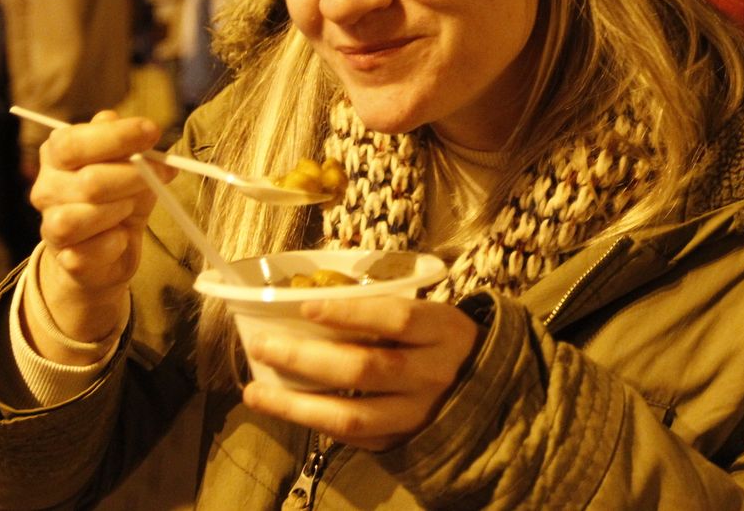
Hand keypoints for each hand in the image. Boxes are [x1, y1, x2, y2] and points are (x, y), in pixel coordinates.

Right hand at [23, 111, 169, 361]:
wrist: (106, 253)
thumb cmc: (118, 198)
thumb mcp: (129, 166)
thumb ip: (130, 148)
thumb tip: (140, 132)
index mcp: (57, 154)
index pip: (74, 141)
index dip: (116, 136)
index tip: (152, 131)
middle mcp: (46, 187)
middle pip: (88, 181)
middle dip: (134, 176)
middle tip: (162, 173)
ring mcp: (50, 225)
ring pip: (82, 217)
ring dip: (119, 210)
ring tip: (130, 207)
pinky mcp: (65, 258)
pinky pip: (92, 250)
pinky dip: (115, 241)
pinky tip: (121, 236)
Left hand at [241, 297, 479, 450]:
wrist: (489, 389)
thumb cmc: (442, 339)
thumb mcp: (429, 315)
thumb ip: (383, 311)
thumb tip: (311, 302)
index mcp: (442, 330)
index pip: (396, 318)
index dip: (350, 313)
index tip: (305, 306)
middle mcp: (432, 374)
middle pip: (365, 368)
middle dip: (306, 358)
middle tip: (262, 346)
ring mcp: (418, 414)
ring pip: (352, 415)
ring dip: (296, 405)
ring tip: (255, 392)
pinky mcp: (403, 441)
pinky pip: (354, 437)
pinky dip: (317, 422)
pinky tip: (286, 409)